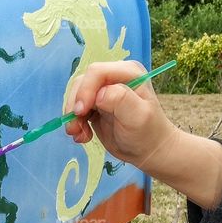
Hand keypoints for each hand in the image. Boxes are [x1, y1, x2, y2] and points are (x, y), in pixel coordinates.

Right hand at [64, 60, 179, 170]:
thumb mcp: (139, 116)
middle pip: (82, 83)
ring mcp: (103, 90)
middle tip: (75, 129)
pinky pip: (77, 108)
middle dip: (75, 105)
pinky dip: (75, 122)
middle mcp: (113, 77)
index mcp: (128, 72)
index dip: (85, 90)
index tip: (81, 112)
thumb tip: (99, 94)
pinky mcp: (95, 104)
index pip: (97, 72)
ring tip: (79, 135)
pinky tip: (83, 136)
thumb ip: (121, 100)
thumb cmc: (148, 133)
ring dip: (73, 116)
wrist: (148, 150)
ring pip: (76, 96)